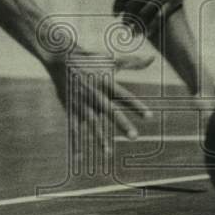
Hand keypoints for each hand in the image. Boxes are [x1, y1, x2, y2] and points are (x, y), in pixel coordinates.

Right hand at [44, 41, 153, 158]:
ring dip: (100, 138)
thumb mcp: (112, 61)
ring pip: (92, 123)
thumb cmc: (91, 61)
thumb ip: (134, 63)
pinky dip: (76, 143)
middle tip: (134, 136)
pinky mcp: (70, 109)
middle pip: (110, 111)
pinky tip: (79, 157)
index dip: (136, 106)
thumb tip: (153, 57)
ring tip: (108, 153)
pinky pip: (73, 128)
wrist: (61, 59)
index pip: (124, 96)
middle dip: (121, 124)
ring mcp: (82, 103)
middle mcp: (95, 94)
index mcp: (107, 83)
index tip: (149, 117)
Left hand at [113, 0, 201, 34]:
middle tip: (123, 24)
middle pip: (131, 5)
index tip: (115, 13)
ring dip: (136, 25)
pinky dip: (151, 27)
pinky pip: (159, 16)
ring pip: (143, 13)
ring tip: (132, 32)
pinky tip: (146, 34)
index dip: (117, 5)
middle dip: (126, 17)